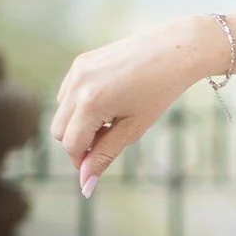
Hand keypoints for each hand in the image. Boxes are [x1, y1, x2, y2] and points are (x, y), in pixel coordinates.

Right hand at [51, 16, 217, 190]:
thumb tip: (84, 185)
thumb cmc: (160, 91)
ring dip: (78, 123)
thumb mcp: (134, 129)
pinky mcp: (81, 61)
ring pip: (61, 112)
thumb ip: (105, 155)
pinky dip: (80, 105)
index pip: (71, 145)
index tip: (97, 165)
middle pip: (58, 131)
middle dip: (77, 142)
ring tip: (112, 120)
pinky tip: (108, 102)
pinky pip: (68, 92)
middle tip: (108, 141)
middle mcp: (77, 84)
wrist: (176, 50)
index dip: (82, 161)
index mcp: (91, 103)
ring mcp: (77, 70)